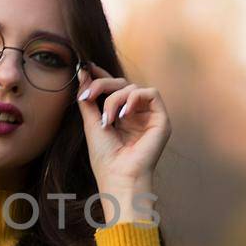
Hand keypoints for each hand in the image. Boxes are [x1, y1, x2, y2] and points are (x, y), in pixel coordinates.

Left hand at [75, 62, 169, 206]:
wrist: (118, 177)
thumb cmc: (105, 158)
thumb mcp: (91, 123)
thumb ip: (88, 98)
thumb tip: (83, 73)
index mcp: (121, 116)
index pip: (114, 88)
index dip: (102, 75)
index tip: (86, 67)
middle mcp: (136, 114)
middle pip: (121, 83)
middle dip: (102, 85)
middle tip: (88, 96)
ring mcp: (149, 116)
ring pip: (133, 87)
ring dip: (115, 98)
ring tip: (107, 119)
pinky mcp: (161, 119)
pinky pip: (151, 93)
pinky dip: (134, 98)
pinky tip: (124, 114)